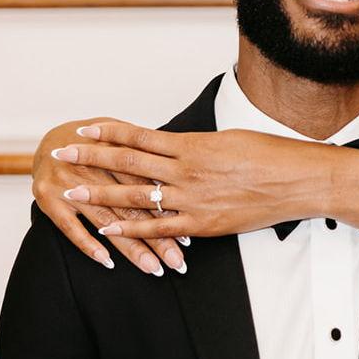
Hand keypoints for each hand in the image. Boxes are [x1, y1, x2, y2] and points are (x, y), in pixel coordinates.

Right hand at [34, 120, 189, 275]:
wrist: (47, 139)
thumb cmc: (94, 142)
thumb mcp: (120, 136)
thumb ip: (143, 151)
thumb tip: (180, 168)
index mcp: (115, 152)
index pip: (148, 187)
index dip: (169, 211)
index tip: (189, 235)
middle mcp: (94, 169)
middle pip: (132, 207)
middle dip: (157, 237)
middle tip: (177, 261)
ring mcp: (71, 185)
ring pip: (107, 221)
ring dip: (131, 248)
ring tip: (152, 268)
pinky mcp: (49, 199)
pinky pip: (70, 226)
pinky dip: (88, 244)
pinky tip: (107, 261)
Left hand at [42, 119, 333, 242]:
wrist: (298, 180)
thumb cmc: (270, 155)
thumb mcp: (231, 139)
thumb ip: (198, 146)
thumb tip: (177, 146)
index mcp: (193, 145)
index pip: (139, 136)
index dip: (108, 132)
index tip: (83, 128)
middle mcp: (186, 170)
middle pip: (127, 162)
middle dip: (90, 157)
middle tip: (61, 153)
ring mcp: (192, 199)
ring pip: (135, 196)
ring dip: (100, 193)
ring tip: (72, 191)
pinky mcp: (202, 224)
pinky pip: (158, 228)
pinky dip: (132, 230)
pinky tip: (110, 229)